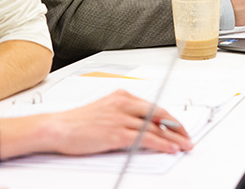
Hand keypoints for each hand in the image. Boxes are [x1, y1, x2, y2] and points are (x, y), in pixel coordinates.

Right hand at [46, 90, 192, 154]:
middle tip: (187, 136)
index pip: (154, 106)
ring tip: (184, 145)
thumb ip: (124, 115)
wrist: (57, 127)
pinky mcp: (116, 133)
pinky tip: (169, 148)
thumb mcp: (104, 111)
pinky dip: (161, 143)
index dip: (170, 118)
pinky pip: (145, 138)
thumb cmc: (77, 122)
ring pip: (154, 128)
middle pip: (159, 115)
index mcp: (122, 96)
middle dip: (176, 127)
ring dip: (173, 138)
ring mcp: (120, 118)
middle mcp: (124, 104)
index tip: (179, 126)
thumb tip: (142, 127)